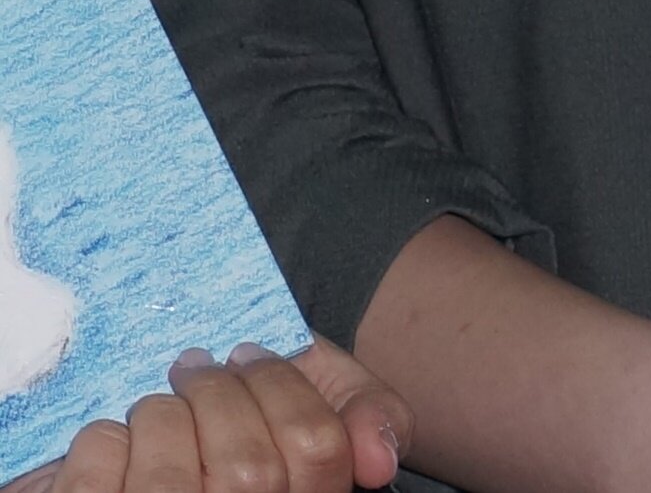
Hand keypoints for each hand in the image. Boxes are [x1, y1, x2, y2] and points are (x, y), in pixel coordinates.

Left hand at [5, 337, 412, 492]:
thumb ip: (365, 409)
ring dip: (158, 413)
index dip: (279, 384)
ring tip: (159, 416)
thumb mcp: (318, 401)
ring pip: (168, 468)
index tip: (245, 355)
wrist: (168, 464)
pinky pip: (98, 458)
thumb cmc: (247, 424)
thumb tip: (379, 456)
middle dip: (214, 391)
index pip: (316, 449)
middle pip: (246, 465)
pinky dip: (101, 438)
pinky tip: (117, 450)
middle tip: (195, 369)